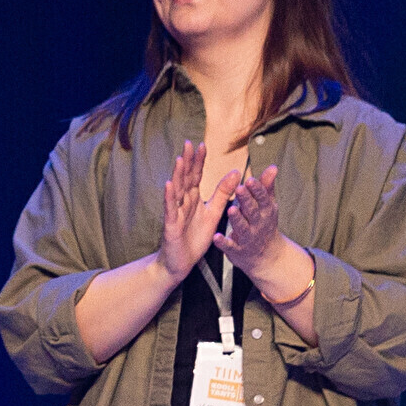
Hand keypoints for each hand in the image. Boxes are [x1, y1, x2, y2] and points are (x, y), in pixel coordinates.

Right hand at [159, 142, 236, 281]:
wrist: (181, 262)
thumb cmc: (194, 238)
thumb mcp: (214, 213)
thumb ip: (223, 193)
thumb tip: (236, 173)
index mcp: (192, 199)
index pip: (196, 176)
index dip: (198, 161)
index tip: (203, 145)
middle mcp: (182, 202)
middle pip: (185, 178)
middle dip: (187, 161)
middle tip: (189, 143)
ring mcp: (175, 213)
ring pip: (176, 190)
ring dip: (177, 175)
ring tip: (180, 159)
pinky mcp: (171, 225)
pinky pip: (170, 209)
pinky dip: (169, 197)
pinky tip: (169, 185)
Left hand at [210, 164, 297, 285]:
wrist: (266, 256)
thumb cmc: (263, 223)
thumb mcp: (267, 206)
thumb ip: (266, 187)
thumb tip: (273, 167)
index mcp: (265, 211)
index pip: (263, 198)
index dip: (257, 190)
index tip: (249, 180)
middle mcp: (258, 224)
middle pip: (252, 211)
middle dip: (247, 200)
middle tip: (239, 189)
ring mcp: (249, 238)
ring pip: (242, 228)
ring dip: (237, 219)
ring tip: (230, 209)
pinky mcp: (238, 250)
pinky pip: (230, 247)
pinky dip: (224, 243)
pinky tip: (216, 237)